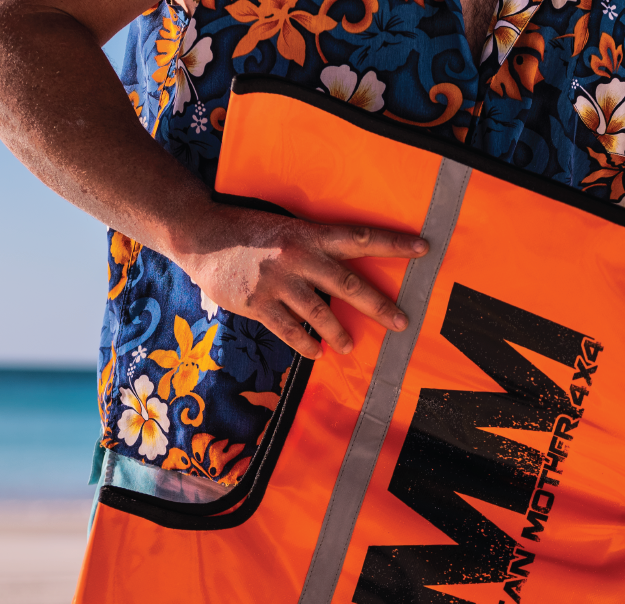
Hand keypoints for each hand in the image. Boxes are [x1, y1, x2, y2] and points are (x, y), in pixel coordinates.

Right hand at [186, 209, 428, 360]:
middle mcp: (298, 256)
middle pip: (348, 284)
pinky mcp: (258, 303)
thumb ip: (315, 249)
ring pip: (320, 314)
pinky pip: (290, 331)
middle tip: (402, 322)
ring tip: (349, 346)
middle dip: (379, 306)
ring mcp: (278, 282)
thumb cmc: (248, 232)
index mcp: (310, 234)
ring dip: (339, 333)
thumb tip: (343, 278)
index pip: (361, 237)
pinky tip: (317, 352)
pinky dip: (306, 345)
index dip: (394, 243)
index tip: (424, 248)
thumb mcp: (286, 229)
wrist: (201, 236)